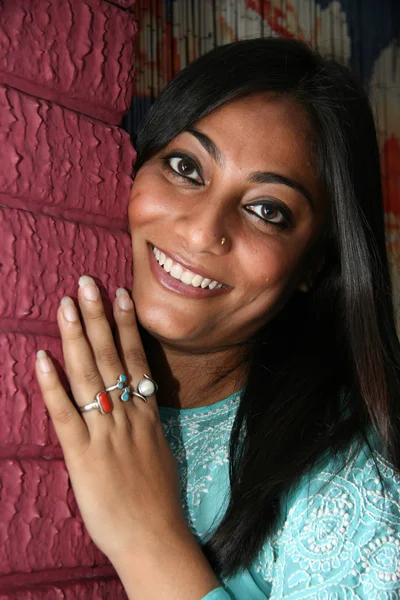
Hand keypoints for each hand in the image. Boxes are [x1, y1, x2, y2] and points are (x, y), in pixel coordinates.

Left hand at [35, 275, 185, 564]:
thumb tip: (134, 402)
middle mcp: (126, 416)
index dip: (127, 326)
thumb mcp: (159, 451)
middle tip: (87, 284)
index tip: (120, 295)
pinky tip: (42, 360)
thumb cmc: (157, 499)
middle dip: (98, 318)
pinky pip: (66, 415)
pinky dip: (53, 387)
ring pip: (89, 377)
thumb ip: (144, 422)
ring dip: (77, 339)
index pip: (136, 359)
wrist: (155, 537)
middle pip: (112, 358)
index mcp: (146, 415)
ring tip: (66, 305)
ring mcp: (105, 434)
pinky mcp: (83, 456)